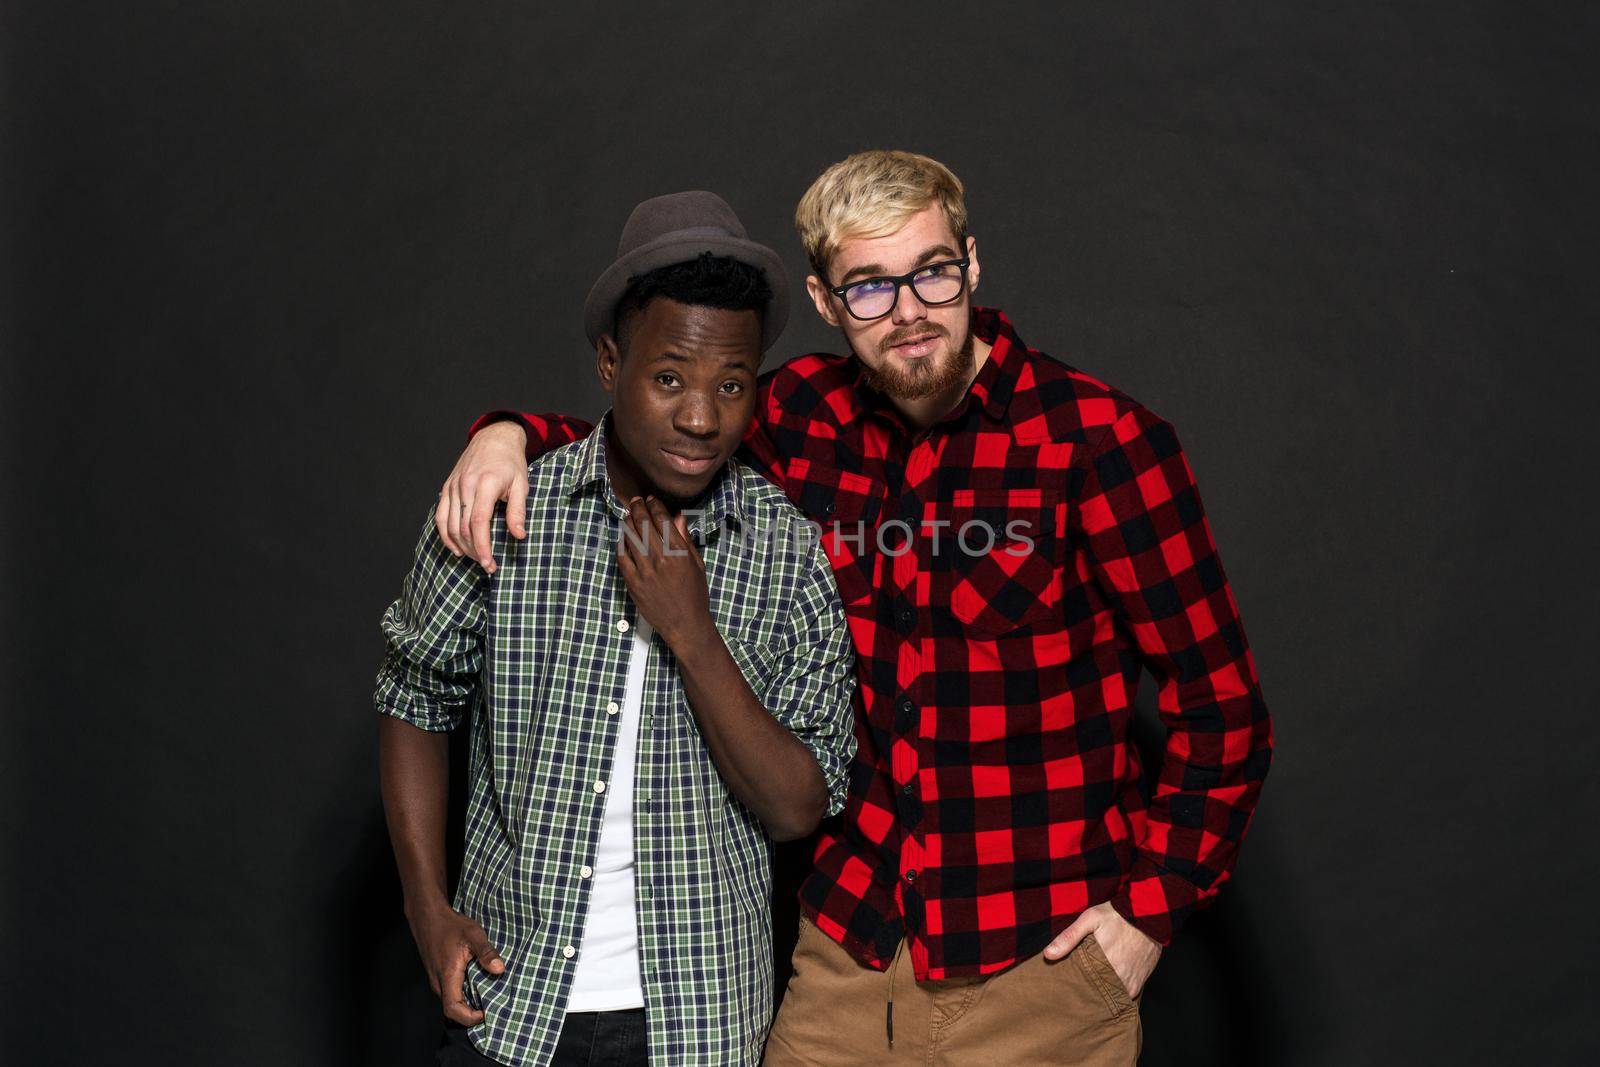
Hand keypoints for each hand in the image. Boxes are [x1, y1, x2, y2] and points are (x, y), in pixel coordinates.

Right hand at [407, 899, 506, 1024]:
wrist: (428, 916)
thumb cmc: (450, 925)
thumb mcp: (473, 934)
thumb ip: (486, 952)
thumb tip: (500, 969)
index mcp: (447, 976)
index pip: (453, 1010)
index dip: (470, 1018)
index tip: (486, 1012)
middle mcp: (438, 982)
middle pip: (452, 1010)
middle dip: (471, 1013)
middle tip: (491, 1005)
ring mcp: (436, 980)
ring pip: (450, 1001)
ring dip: (467, 1003)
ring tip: (486, 995)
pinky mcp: (437, 975)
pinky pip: (449, 992)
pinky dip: (463, 994)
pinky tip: (476, 983)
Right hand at [436, 420, 528, 573]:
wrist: (494, 438)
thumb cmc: (510, 462)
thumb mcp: (522, 484)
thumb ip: (518, 510)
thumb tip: (519, 535)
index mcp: (485, 484)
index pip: (478, 522)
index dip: (483, 546)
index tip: (489, 564)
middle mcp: (465, 485)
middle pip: (463, 527)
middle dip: (475, 551)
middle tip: (488, 565)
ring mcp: (453, 486)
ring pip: (449, 525)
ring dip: (461, 546)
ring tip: (476, 558)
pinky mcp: (447, 487)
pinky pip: (440, 516)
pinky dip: (446, 535)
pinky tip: (457, 548)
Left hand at [616, 497, 713, 651]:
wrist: (685, 624)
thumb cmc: (695, 595)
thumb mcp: (696, 565)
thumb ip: (685, 540)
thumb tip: (678, 517)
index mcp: (679, 553)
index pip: (662, 520)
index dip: (654, 506)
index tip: (651, 499)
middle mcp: (660, 558)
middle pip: (643, 524)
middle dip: (638, 508)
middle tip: (636, 501)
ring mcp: (644, 571)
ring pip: (630, 537)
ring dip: (628, 522)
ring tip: (628, 516)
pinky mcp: (632, 583)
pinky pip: (622, 557)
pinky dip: (621, 543)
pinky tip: (623, 538)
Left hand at [1042, 901, 1161, 997]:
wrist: (1149, 915)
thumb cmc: (1117, 916)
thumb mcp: (1090, 919)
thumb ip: (1069, 937)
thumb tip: (1048, 954)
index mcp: (1102, 963)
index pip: (1081, 985)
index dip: (1072, 986)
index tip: (1063, 987)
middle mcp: (1117, 977)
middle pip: (1094, 993)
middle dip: (1084, 991)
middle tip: (1072, 990)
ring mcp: (1129, 983)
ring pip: (1108, 996)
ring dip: (1099, 993)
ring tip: (1087, 988)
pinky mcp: (1138, 985)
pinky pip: (1122, 996)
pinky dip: (1114, 992)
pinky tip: (1104, 986)